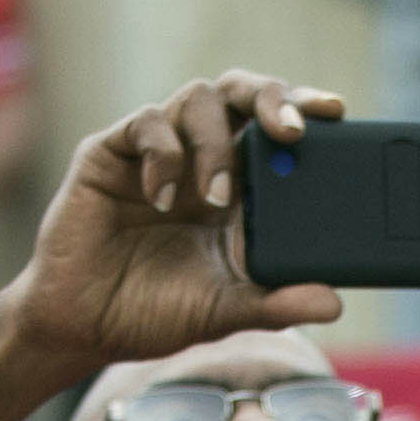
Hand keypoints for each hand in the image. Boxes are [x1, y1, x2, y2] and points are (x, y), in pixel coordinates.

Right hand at [1, 71, 348, 371]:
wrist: (83, 327)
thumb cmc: (155, 313)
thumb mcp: (225, 312)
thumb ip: (276, 304)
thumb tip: (333, 303)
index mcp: (238, 188)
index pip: (277, 129)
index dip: (305, 109)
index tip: (335, 112)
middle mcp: (201, 158)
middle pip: (242, 94)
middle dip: (271, 96)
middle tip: (291, 128)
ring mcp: (158, 151)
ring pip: (197, 97)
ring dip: (216, 143)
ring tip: (214, 197)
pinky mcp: (111, 154)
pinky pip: (145, 124)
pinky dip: (163, 154)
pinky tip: (162, 198)